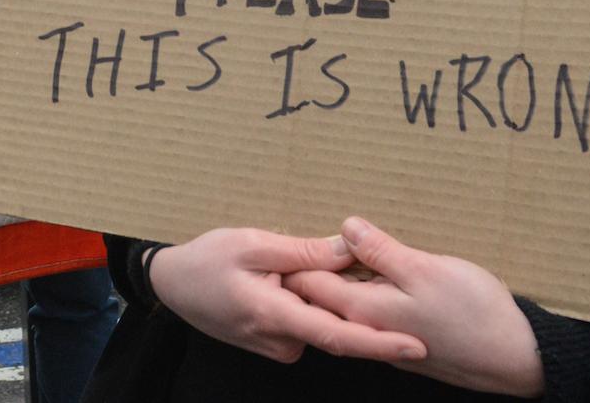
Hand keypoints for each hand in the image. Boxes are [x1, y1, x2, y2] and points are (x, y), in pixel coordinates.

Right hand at [149, 227, 426, 365]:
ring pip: (319, 321)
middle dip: (345, 297)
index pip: (339, 336)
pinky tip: (285, 279)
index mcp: (276, 317)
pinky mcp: (277, 342)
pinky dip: (308, 301)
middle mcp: (282, 342)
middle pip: (334, 324)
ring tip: (281, 266)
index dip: (381, 343)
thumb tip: (349, 250)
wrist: (172, 285)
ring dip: (320, 295)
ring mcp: (278, 346)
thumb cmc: (207, 260)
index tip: (416, 346)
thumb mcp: (253, 244)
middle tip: (311, 262)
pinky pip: (306, 322)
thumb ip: (303, 252)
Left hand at [283, 217, 544, 396]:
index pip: (308, 283)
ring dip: (338, 278)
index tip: (285, 231)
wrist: (514, 357)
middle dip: (310, 266)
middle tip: (300, 235)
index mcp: (363, 311)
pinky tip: (371, 273)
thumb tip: (345, 228)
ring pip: (346, 305)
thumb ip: (381, 251)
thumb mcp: (425, 270)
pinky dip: (362, 290)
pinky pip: (369, 312)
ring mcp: (384, 337)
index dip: (294, 256)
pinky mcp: (402, 339)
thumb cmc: (472, 312)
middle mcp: (366, 329)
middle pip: (323, 296)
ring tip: (333, 248)